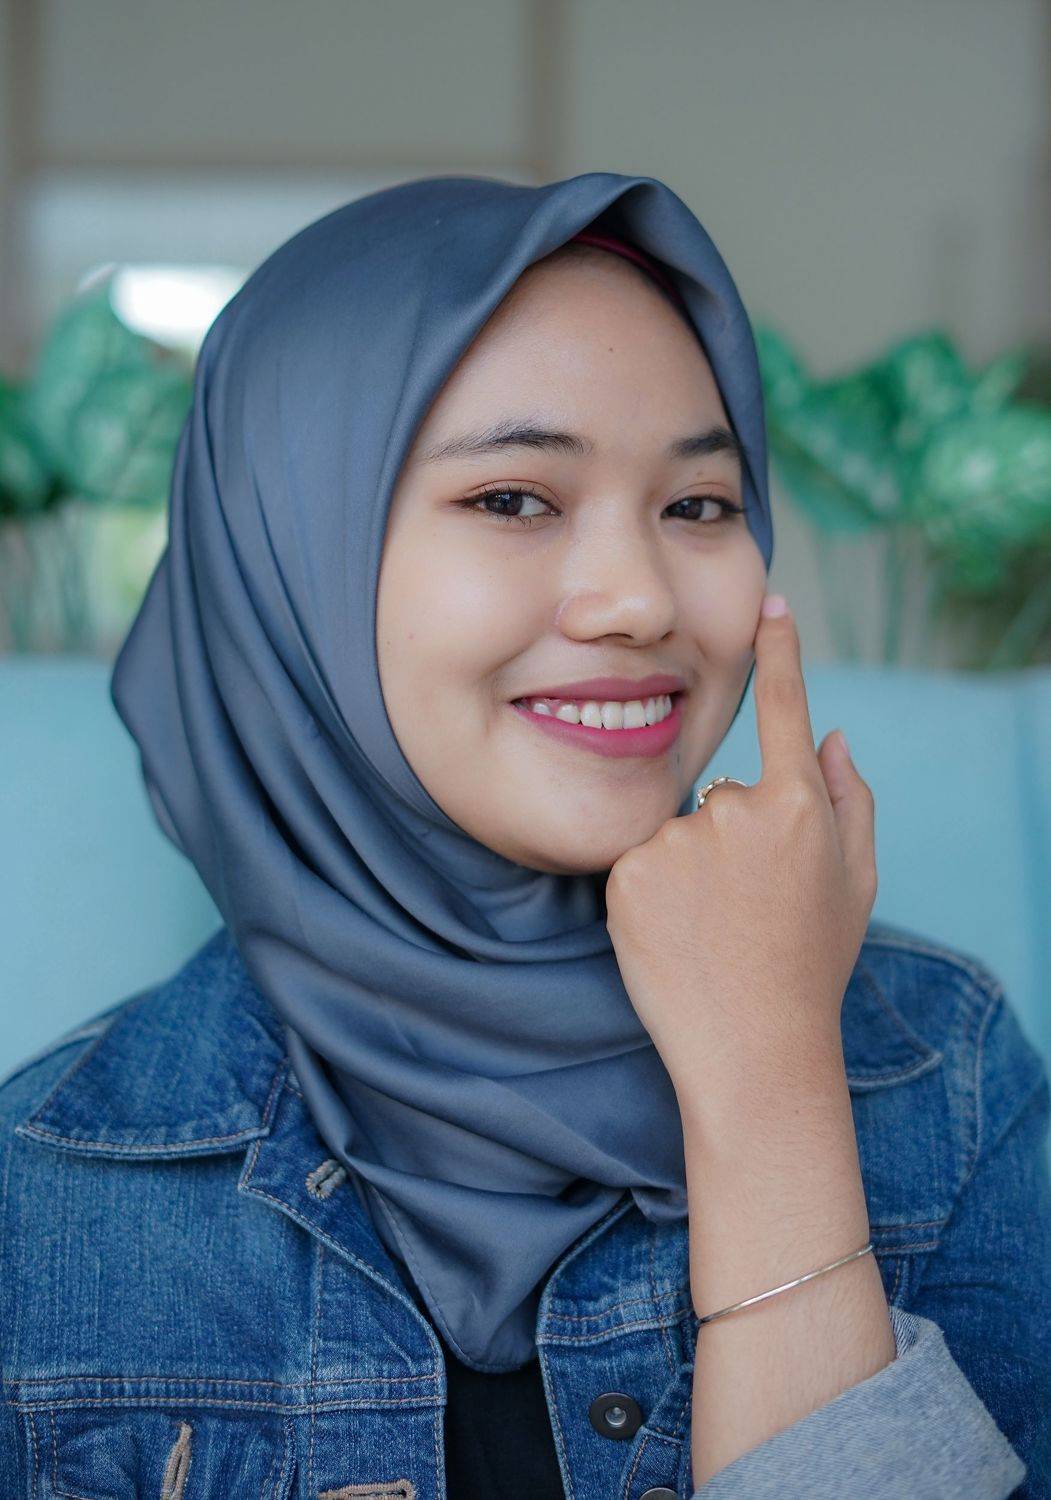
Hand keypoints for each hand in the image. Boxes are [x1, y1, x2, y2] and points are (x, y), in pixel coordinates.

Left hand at [604, 594, 877, 1110]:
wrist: (753, 1051)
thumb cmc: (811, 968)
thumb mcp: (857, 886)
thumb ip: (852, 802)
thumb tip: (835, 737)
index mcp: (800, 807)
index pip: (785, 709)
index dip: (779, 652)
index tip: (770, 603)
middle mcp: (737, 811)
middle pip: (721, 796)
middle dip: (727, 839)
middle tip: (744, 909)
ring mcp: (677, 840)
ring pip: (675, 830)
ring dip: (686, 867)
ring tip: (709, 931)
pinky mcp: (626, 873)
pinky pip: (637, 861)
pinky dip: (650, 891)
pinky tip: (674, 937)